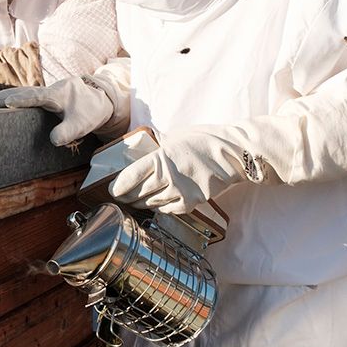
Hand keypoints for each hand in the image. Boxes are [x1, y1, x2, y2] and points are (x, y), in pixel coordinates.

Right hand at [0, 76, 113, 145]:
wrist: (100, 101)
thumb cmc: (90, 112)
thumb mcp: (81, 125)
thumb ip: (68, 131)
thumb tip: (53, 140)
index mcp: (59, 94)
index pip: (38, 96)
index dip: (22, 99)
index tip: (7, 103)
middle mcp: (52, 90)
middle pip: (26, 91)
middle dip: (7, 96)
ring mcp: (49, 91)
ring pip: (26, 92)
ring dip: (9, 96)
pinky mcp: (48, 96)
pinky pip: (30, 96)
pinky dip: (17, 98)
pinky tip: (6, 103)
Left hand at [109, 128, 250, 213]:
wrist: (233, 154)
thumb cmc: (205, 140)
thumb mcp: (175, 137)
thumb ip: (158, 149)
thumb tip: (144, 154)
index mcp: (161, 158)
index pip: (131, 177)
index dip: (118, 186)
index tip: (112, 189)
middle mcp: (169, 178)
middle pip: (138, 193)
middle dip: (127, 196)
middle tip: (120, 196)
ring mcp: (181, 192)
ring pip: (151, 203)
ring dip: (141, 202)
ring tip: (135, 200)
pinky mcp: (192, 202)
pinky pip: (168, 210)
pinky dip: (159, 207)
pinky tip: (156, 203)